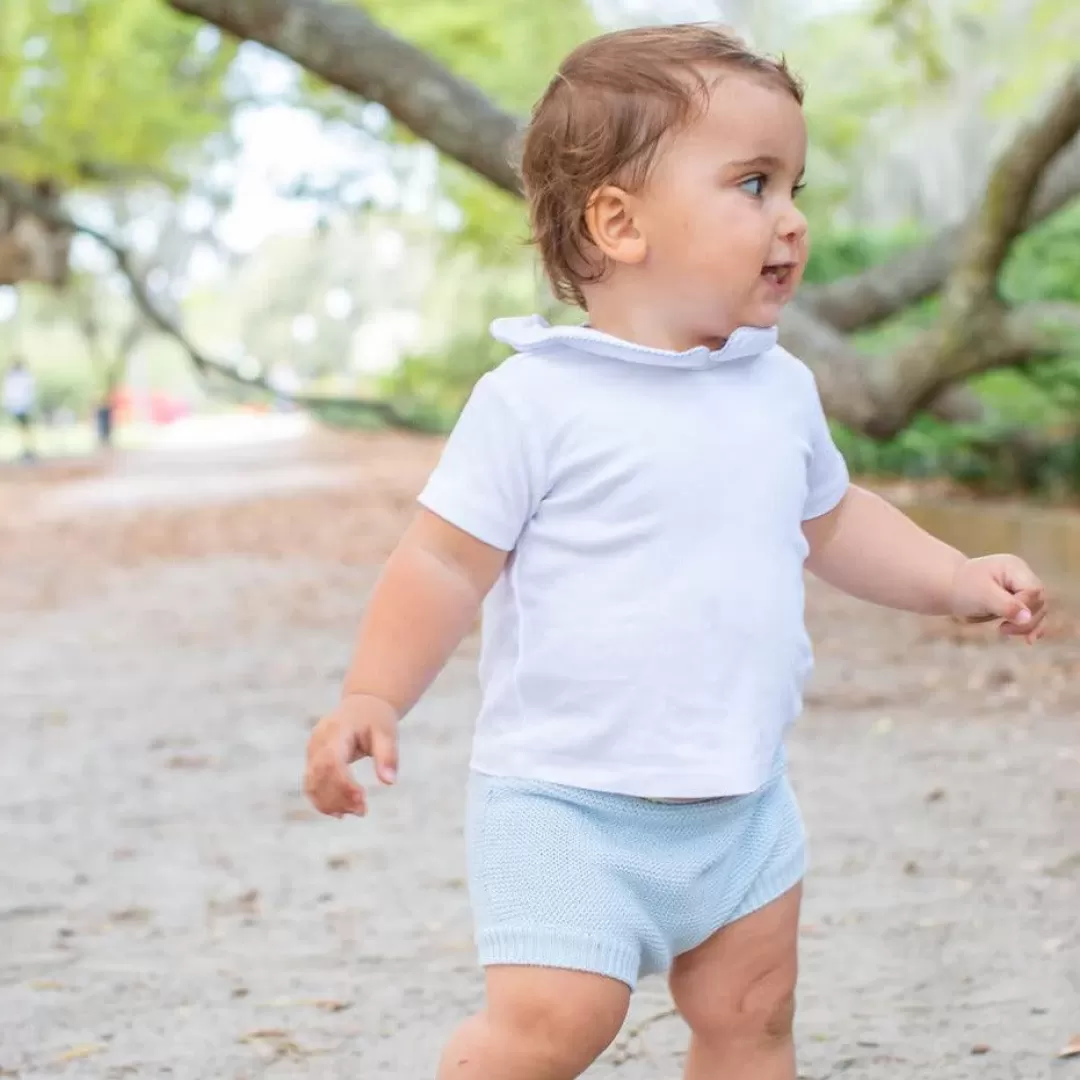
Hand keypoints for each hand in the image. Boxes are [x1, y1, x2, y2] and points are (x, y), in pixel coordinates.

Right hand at [304, 694, 399, 816]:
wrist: (361, 706)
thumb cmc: (376, 719)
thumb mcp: (387, 733)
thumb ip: (388, 756)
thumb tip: (389, 782)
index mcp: (337, 730)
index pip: (332, 761)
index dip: (343, 783)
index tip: (362, 799)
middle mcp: (319, 740)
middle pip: (319, 775)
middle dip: (338, 797)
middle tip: (362, 811)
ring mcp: (312, 750)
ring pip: (312, 783)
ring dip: (330, 803)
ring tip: (356, 812)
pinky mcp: (312, 760)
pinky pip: (311, 784)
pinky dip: (323, 801)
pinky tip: (340, 812)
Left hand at [949, 554, 1046, 642]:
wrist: (948, 588)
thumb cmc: (962, 588)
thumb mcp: (982, 595)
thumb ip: (1005, 605)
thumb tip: (1027, 617)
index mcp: (1014, 568)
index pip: (1033, 590)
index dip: (1025, 608)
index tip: (1005, 620)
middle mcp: (1022, 577)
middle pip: (1039, 602)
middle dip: (1027, 620)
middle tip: (1002, 630)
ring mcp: (1021, 589)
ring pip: (1038, 611)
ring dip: (1027, 625)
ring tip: (1004, 631)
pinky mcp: (1017, 601)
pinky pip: (1030, 615)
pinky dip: (1027, 626)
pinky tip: (1027, 639)